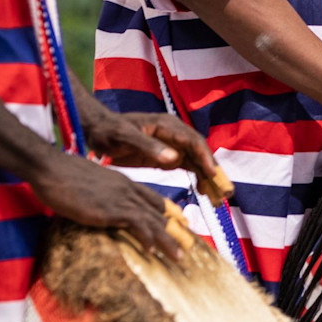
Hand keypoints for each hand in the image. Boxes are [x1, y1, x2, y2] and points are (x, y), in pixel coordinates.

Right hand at [28, 154, 183, 257]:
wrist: (51, 168)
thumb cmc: (62, 176)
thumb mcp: (88, 185)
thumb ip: (100, 195)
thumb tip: (99, 206)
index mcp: (123, 182)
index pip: (152, 199)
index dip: (166, 213)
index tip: (177, 225)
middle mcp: (127, 189)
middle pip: (159, 211)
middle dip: (175, 230)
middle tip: (188, 245)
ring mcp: (121, 198)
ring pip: (153, 220)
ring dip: (168, 241)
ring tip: (178, 257)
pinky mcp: (111, 209)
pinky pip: (137, 224)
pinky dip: (148, 238)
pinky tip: (153, 251)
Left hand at [83, 107, 222, 185]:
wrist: (96, 131)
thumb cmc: (108, 131)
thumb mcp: (124, 137)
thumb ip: (148, 146)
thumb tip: (174, 158)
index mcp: (166, 125)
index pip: (193, 141)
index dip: (205, 157)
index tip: (212, 174)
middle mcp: (174, 133)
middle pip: (200, 151)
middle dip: (213, 170)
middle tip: (225, 190)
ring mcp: (172, 144)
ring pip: (198, 160)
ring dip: (209, 176)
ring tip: (218, 196)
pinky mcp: (168, 155)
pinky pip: (189, 165)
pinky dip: (198, 177)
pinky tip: (204, 191)